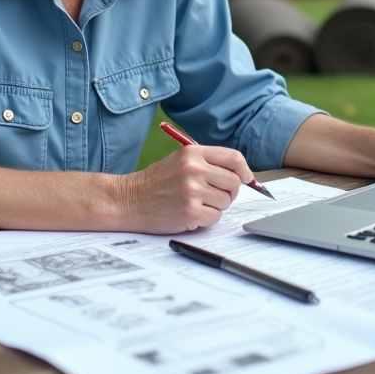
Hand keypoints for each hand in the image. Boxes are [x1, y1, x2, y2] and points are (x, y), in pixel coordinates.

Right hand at [117, 145, 252, 232]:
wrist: (128, 200)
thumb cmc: (155, 182)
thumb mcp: (179, 161)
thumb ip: (207, 163)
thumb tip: (240, 174)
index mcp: (193, 153)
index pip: (234, 158)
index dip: (245, 170)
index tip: (246, 178)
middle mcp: (194, 169)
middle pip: (234, 182)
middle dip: (228, 192)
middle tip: (212, 195)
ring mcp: (193, 191)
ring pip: (226, 202)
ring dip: (215, 206)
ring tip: (194, 203)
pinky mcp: (191, 212)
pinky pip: (215, 217)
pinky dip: (206, 219)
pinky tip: (189, 214)